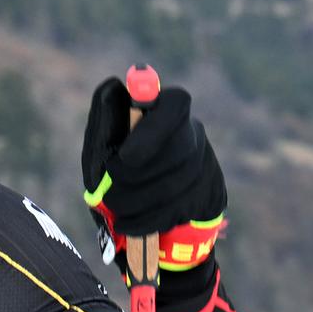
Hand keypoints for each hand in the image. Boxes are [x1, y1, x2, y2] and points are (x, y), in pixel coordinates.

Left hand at [81, 77, 226, 274]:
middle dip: (134, 177)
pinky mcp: (211, 195)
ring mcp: (205, 164)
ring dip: (135, 202)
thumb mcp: (100, 150)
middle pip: (177, 149)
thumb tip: (111, 87)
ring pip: (175, 183)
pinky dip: (145, 221)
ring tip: (115, 208)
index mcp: (166, 112)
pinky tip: (127, 224)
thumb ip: (106, 124)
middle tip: (109, 190)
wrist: (143, 222)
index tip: (125, 157)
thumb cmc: (113, 177)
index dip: (153, 130)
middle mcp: (192, 133)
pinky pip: (177, 210)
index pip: (175, 104)